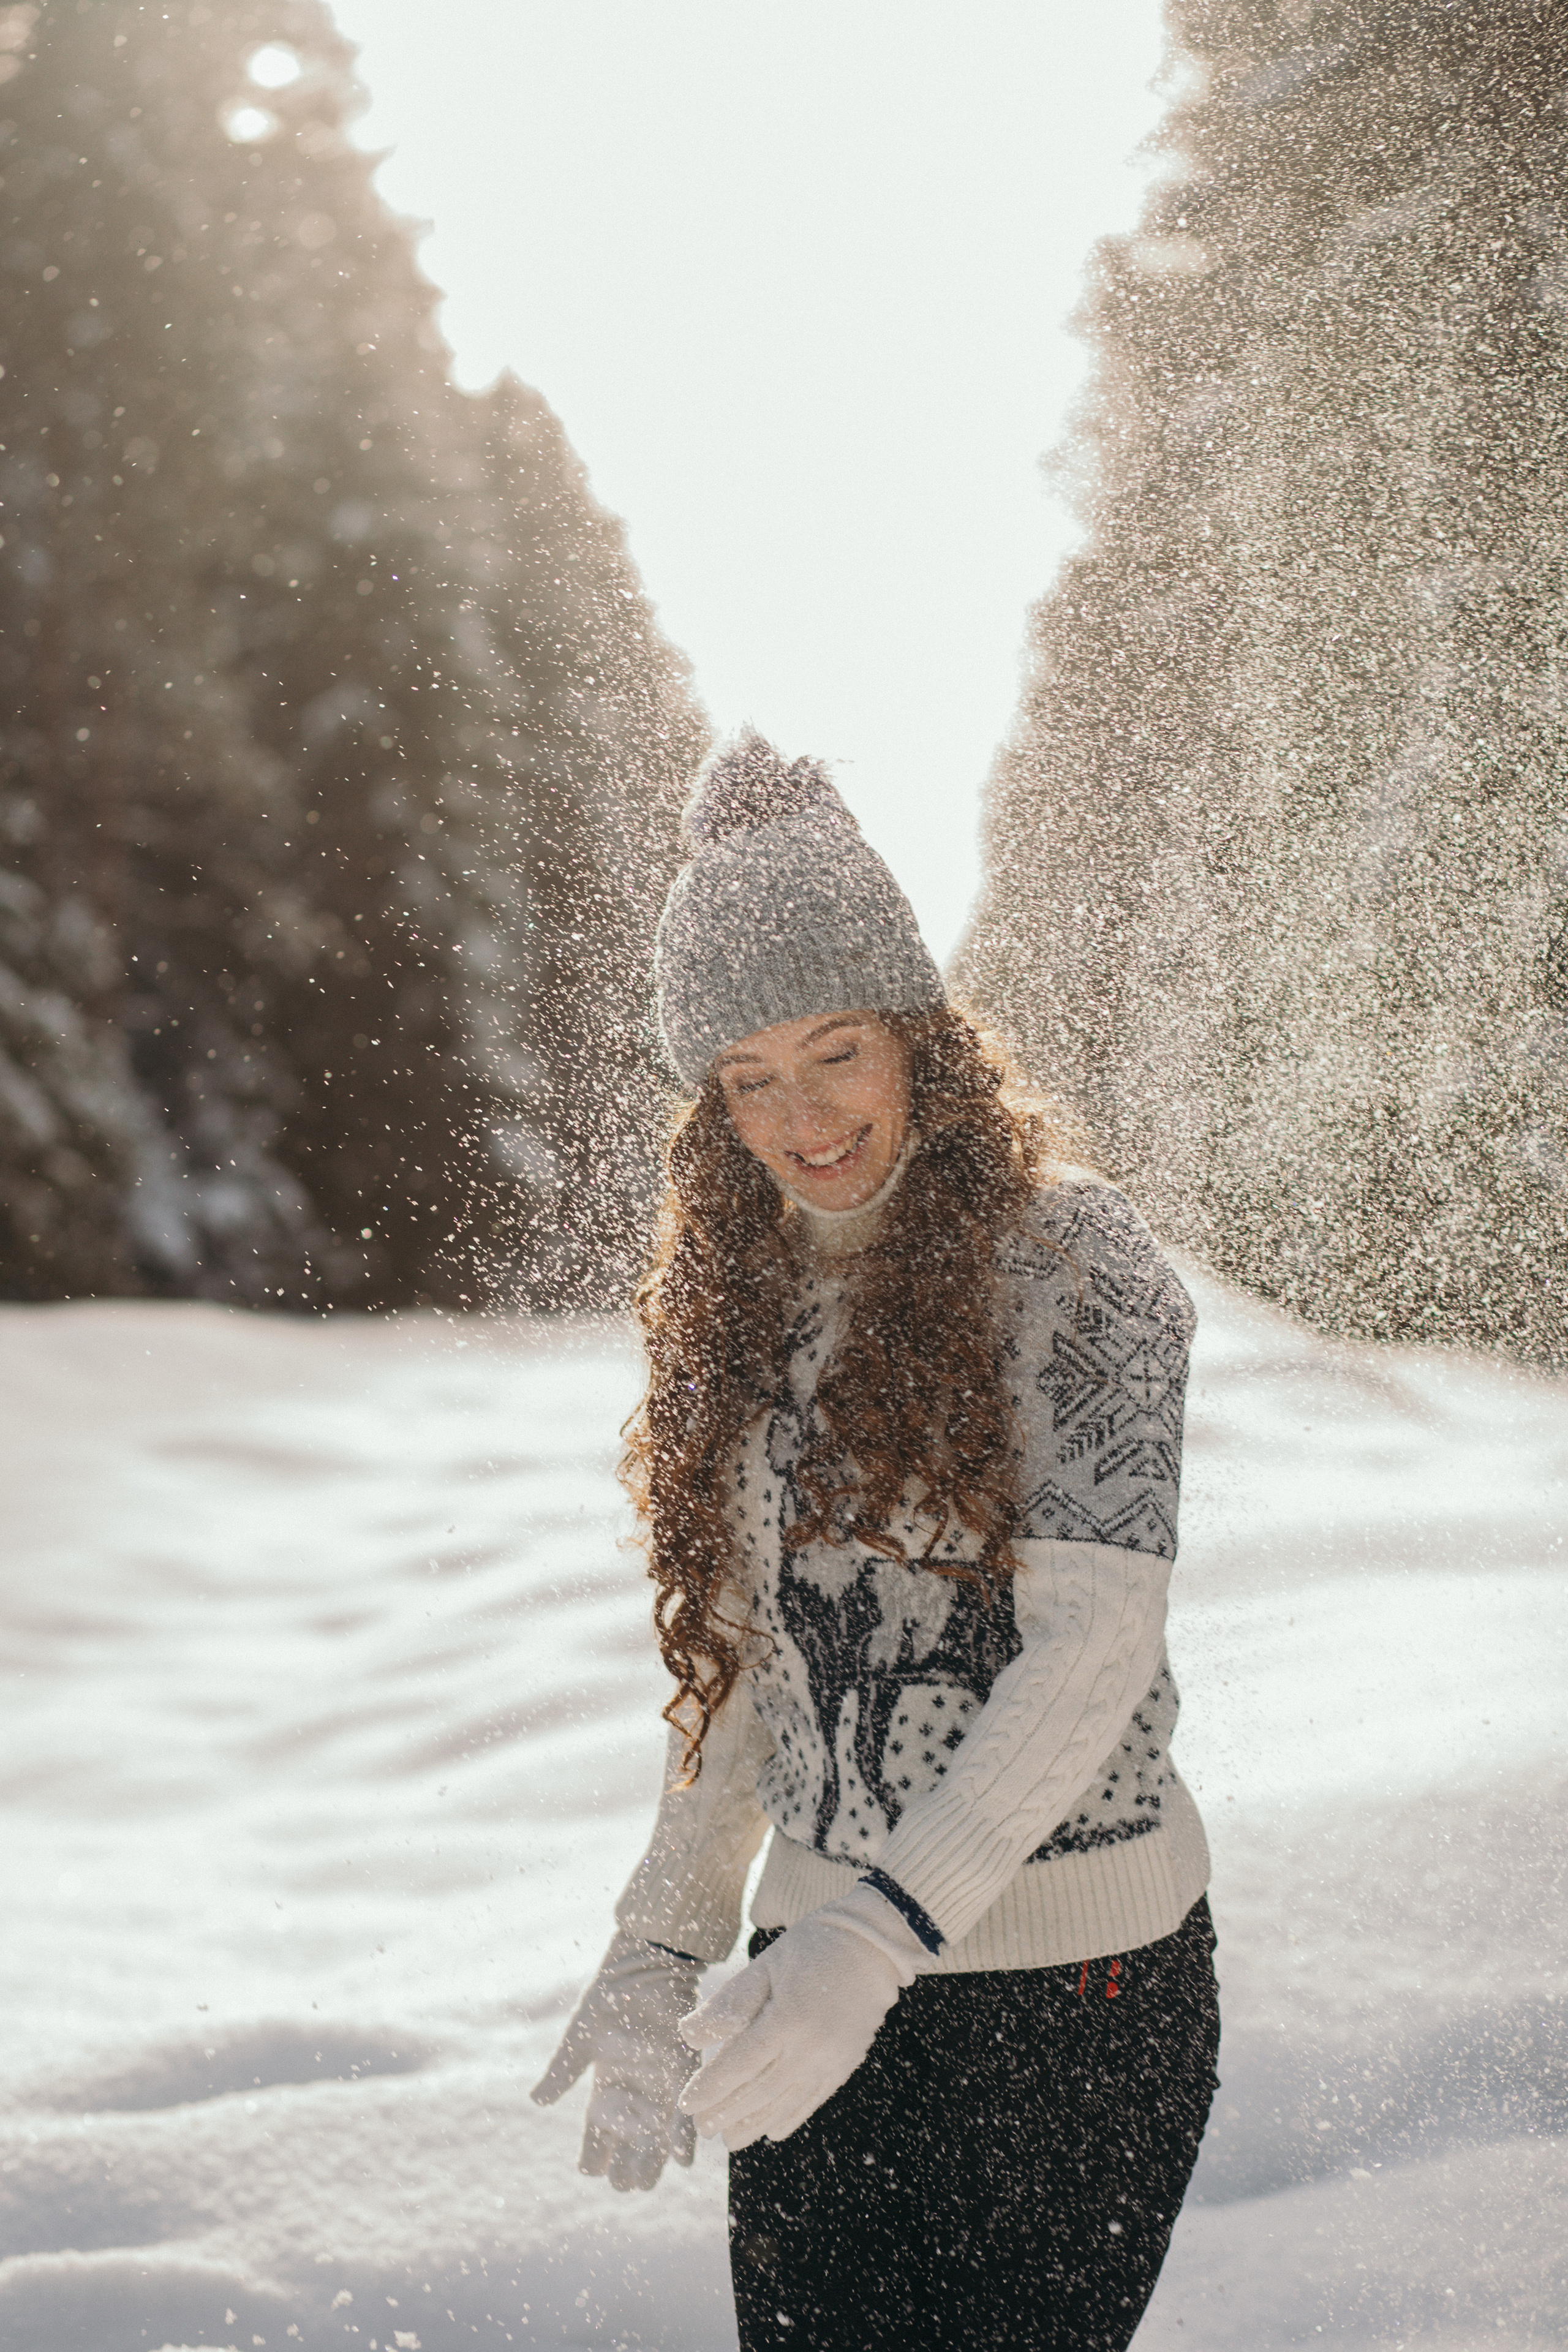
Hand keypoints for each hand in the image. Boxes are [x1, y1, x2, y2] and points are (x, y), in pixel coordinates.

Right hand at [530, 1930, 701, 2189]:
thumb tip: (537, 2102)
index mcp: (606, 2087)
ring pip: (656, 2135)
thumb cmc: (609, 1998)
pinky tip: (684, 2159)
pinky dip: (684, 2135)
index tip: (588, 2171)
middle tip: (623, 2186)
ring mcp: (660, 2085)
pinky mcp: (683, 2072)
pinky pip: (684, 2111)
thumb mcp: (580, 2039)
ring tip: (647, 2184)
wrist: (643, 1965)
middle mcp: (634, 2093)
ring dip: (653, 2160)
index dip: (592, 2152)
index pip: (596, 2132)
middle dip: (626, 2165)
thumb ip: (562, 2071)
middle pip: (629, 2141)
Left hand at [677, 1886, 922, 2150]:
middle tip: (701, 2129)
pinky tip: (772, 2131)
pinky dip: (791, 2118)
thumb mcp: (765, 1965)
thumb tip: (690, 2036)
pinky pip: (814, 2100)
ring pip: (786, 2103)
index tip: (687, 2105)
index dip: (711, 2088)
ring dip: (754, 2125)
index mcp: (786, 2020)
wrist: (874, 1945)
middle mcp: (810, 2048)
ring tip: (729, 2141)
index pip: (739, 2065)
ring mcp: (831, 2060)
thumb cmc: (811, 1948)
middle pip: (760, 2092)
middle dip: (727, 2114)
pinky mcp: (845, 2064)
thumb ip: (729, 2004)